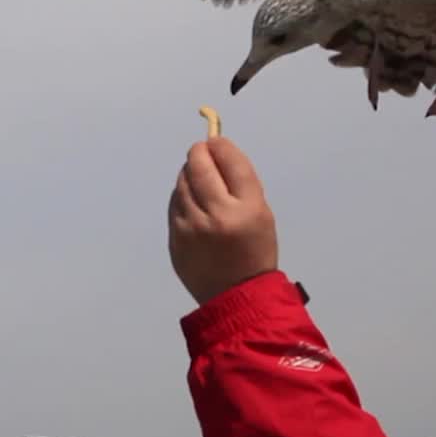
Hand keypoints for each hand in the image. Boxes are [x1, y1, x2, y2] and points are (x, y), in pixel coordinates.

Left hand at [168, 137, 277, 304]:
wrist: (236, 294)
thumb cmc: (254, 250)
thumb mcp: (262, 215)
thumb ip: (240, 184)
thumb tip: (216, 151)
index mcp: (248, 209)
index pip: (231, 162)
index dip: (221, 146)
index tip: (216, 142)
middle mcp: (217, 215)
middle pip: (199, 167)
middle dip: (199, 153)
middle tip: (201, 152)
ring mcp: (191, 227)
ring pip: (182, 183)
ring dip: (188, 173)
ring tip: (197, 176)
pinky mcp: (175, 237)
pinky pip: (174, 204)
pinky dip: (181, 195)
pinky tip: (190, 199)